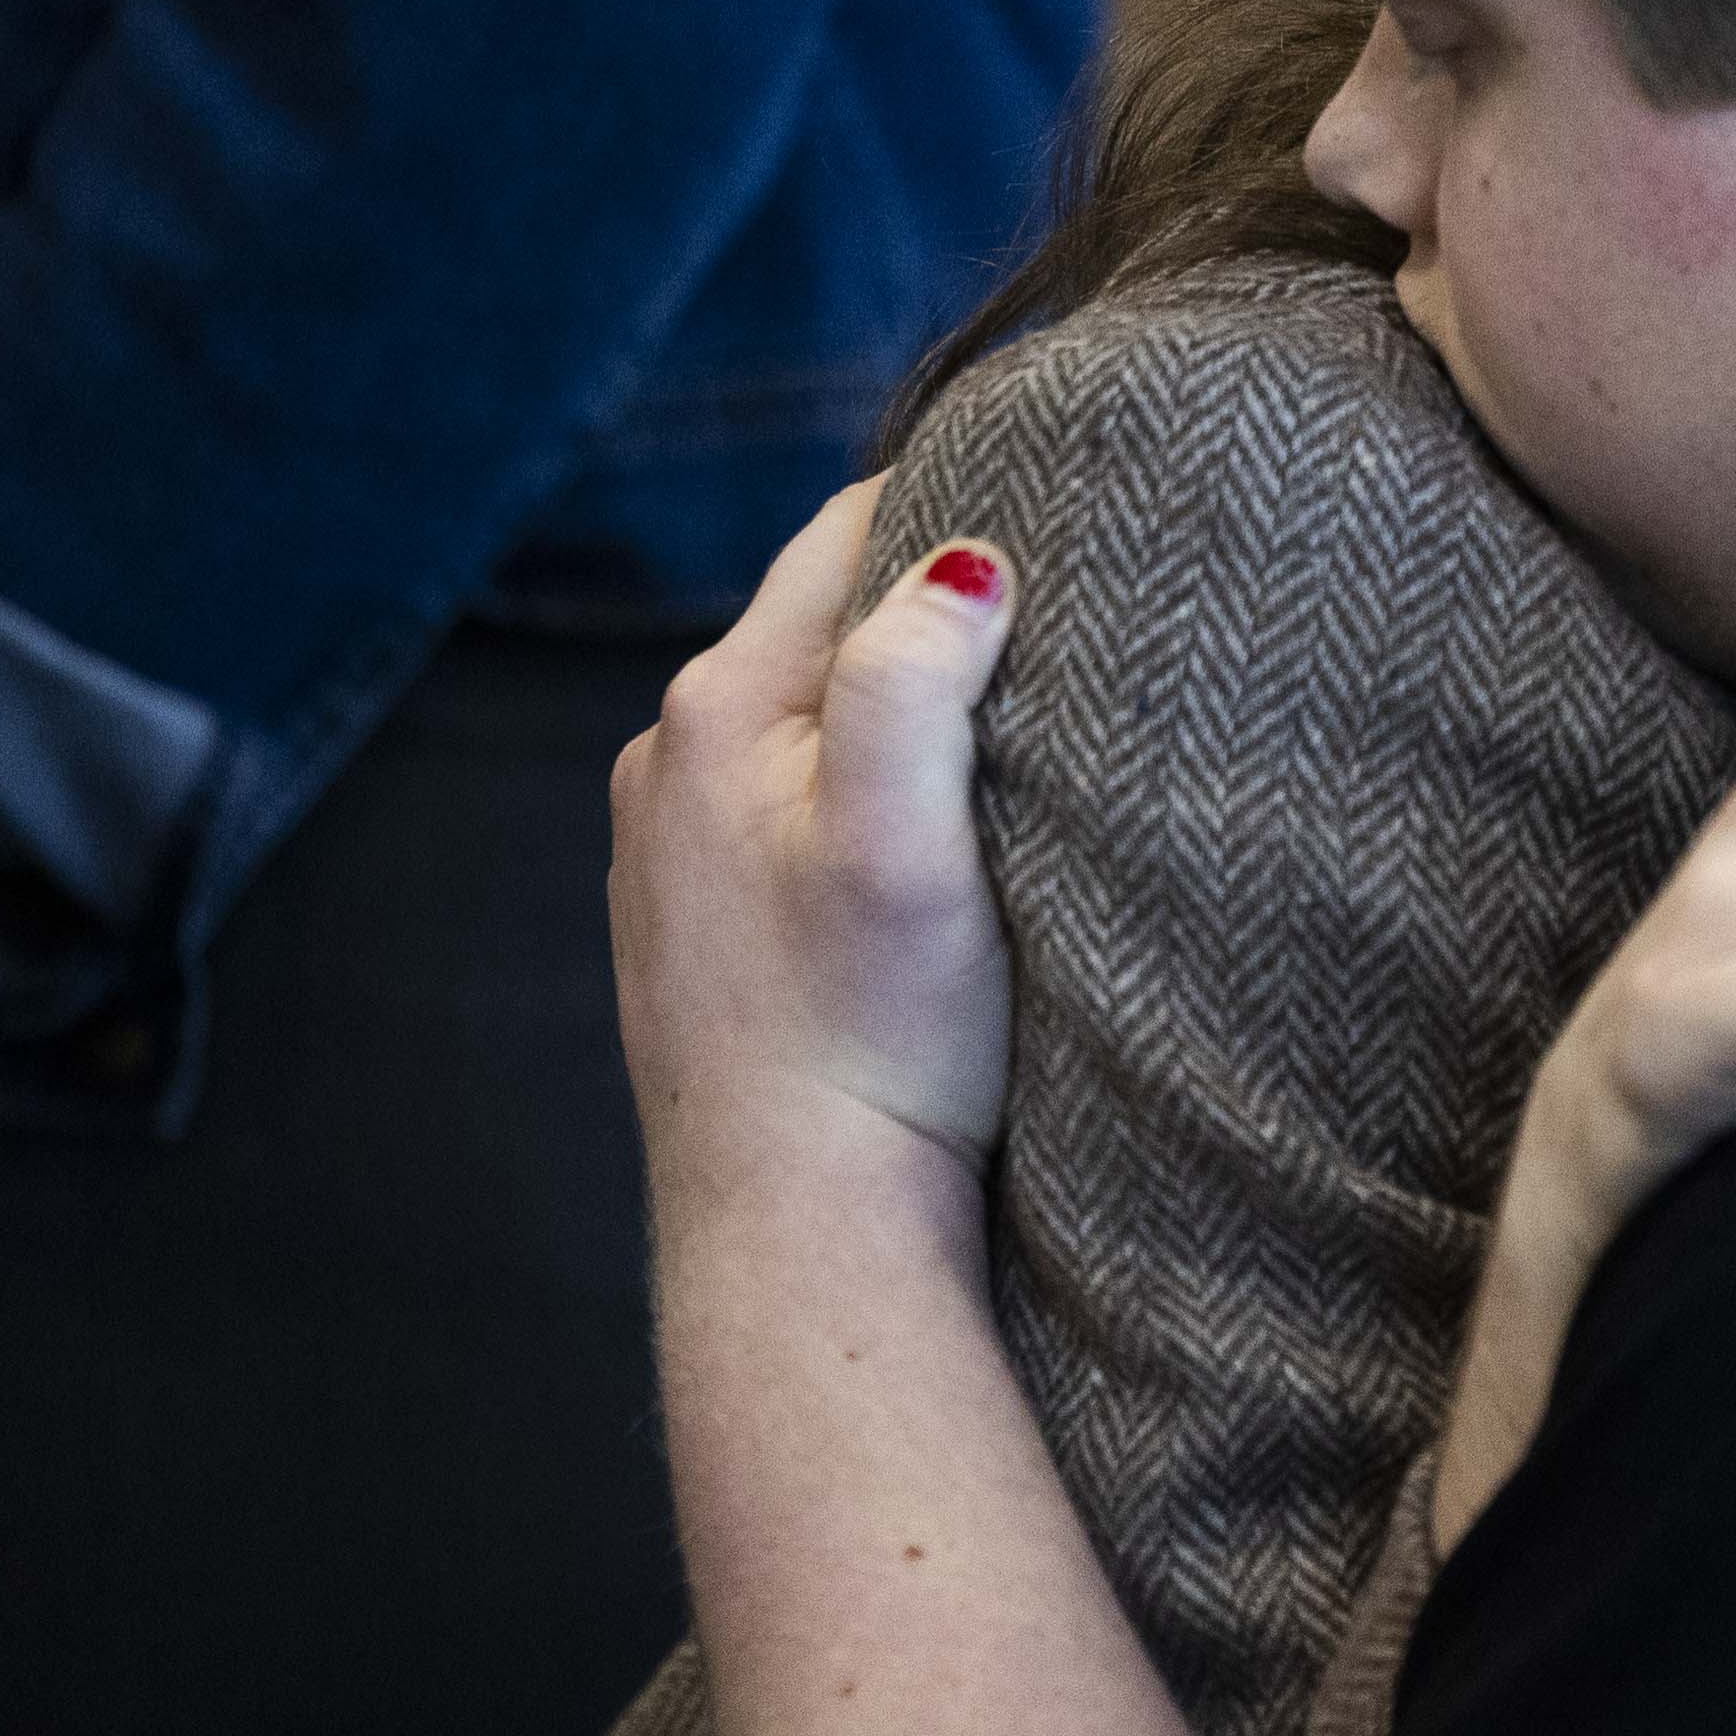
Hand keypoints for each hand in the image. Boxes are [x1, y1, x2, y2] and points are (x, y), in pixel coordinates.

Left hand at [610, 484, 1019, 1220]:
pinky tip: (926, 847)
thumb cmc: (873, 1039)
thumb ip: (916, 682)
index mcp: (716, 709)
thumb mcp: (910, 843)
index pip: (844, 534)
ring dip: (899, 709)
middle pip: (825, 623)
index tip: (1068, 509)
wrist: (798, 1229)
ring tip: (1009, 736)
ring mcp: (669, 844)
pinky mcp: (694, 918)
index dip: (959, 506)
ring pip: (809, 717)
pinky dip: (861, 791)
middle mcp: (668, 759)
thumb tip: (962, 560)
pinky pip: (789, 799)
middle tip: (1064, 624)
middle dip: (932, 610)